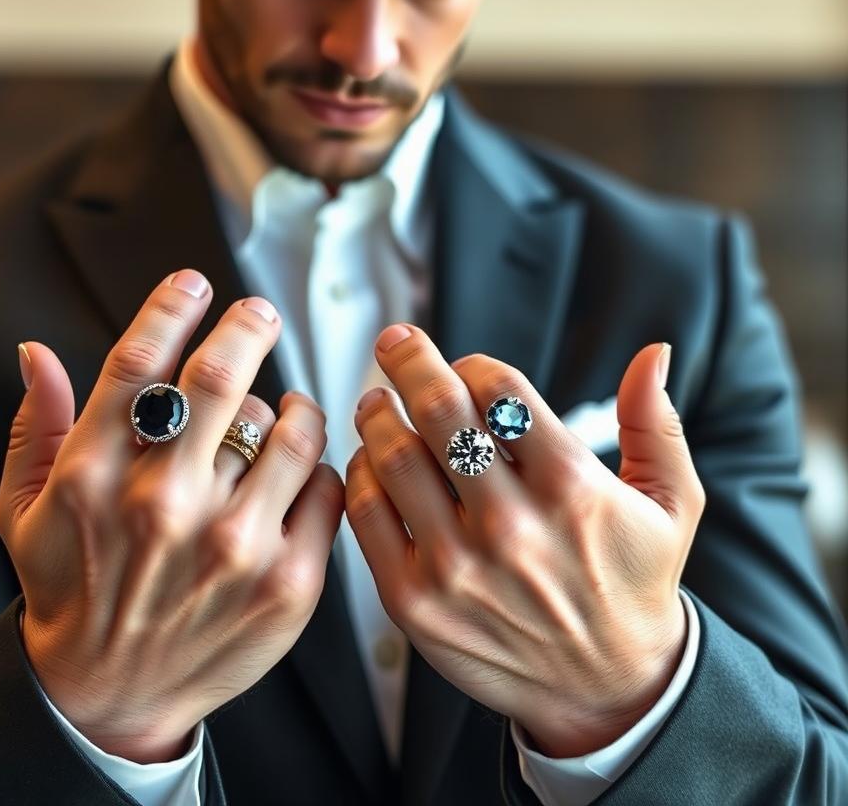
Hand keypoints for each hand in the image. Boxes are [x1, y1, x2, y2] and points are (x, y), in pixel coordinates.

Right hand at [0, 270, 343, 762]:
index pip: (139, 362)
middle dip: (247, 327)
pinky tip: (298, 472)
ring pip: (287, 429)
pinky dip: (316, 467)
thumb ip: (37, 426)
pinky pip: (324, 488)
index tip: (194, 281)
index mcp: (95, 477)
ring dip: (293, 403)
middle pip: (220, 379)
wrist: (111, 696)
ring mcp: (231, 546)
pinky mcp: (286, 583)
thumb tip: (35, 349)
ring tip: (288, 404)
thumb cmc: (70, 588)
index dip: (171, 307)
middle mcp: (163, 505)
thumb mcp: (26, 512)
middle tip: (258, 313)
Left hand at [346, 326, 703, 757]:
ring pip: (395, 456)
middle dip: (410, 361)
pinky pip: (368, 514)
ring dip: (377, 413)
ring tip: (376, 401)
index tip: (465, 364)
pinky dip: (361, 474)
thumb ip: (655, 423)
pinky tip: (370, 460)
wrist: (606, 689)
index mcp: (573, 488)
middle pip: (439, 410)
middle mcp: (511, 525)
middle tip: (396, 342)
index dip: (473, 362)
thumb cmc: (633, 584)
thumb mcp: (671, 504)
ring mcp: (458, 566)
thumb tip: (654, 352)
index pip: (500, 389)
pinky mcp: (416, 601)